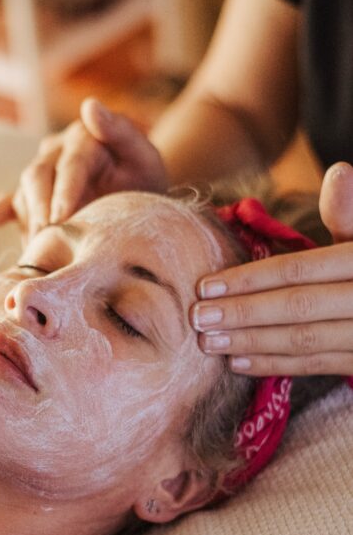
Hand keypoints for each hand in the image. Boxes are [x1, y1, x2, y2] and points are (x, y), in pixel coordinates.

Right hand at [0, 98, 167, 239]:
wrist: (138, 193)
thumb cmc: (143, 178)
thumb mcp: (144, 156)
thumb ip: (122, 131)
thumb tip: (89, 105)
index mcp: (83, 137)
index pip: (70, 164)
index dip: (64, 191)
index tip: (61, 218)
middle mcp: (56, 150)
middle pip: (37, 176)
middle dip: (40, 208)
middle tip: (45, 236)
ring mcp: (41, 170)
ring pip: (23, 193)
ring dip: (27, 220)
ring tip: (33, 249)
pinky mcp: (32, 193)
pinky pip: (9, 201)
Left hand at [193, 162, 352, 375]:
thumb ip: (348, 213)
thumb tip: (339, 171)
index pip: (299, 270)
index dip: (250, 279)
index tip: (205, 286)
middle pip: (297, 306)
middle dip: (242, 313)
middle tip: (196, 318)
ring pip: (304, 339)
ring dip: (251, 342)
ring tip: (207, 343)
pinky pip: (317, 364)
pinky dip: (276, 364)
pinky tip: (238, 362)